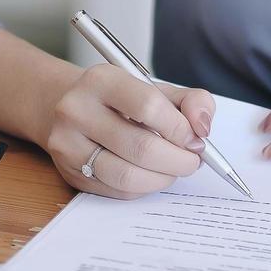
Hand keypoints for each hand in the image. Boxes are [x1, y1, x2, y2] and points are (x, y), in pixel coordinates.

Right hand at [40, 64, 215, 198]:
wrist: (69, 109)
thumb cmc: (122, 101)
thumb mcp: (157, 89)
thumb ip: (191, 101)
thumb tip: (202, 128)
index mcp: (102, 80)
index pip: (149, 106)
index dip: (180, 129)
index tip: (194, 139)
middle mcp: (77, 110)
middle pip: (141, 147)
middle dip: (178, 160)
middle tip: (192, 161)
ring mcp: (68, 144)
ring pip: (128, 175)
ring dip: (162, 178)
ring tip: (174, 170)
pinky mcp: (70, 172)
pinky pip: (117, 190)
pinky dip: (144, 187)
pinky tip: (151, 175)